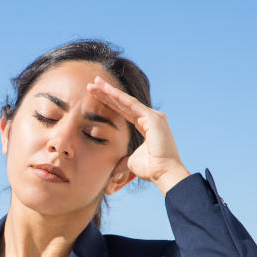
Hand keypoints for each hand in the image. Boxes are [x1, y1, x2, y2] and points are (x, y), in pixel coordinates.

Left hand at [86, 75, 190, 193]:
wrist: (164, 174)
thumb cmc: (151, 170)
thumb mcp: (132, 162)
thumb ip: (123, 161)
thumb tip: (114, 169)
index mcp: (146, 126)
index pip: (124, 111)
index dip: (109, 103)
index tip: (95, 96)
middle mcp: (150, 118)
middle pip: (123, 103)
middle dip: (107, 93)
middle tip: (91, 84)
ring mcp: (153, 117)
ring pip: (126, 101)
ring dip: (109, 91)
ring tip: (95, 83)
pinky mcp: (153, 118)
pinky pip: (131, 105)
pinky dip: (118, 97)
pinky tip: (106, 90)